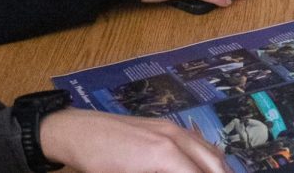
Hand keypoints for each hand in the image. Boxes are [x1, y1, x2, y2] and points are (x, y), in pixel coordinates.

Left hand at [40, 109, 231, 172]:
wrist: (76, 131)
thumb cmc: (97, 162)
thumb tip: (180, 172)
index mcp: (166, 154)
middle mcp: (175, 137)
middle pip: (213, 163)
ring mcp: (170, 128)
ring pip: (208, 149)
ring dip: (218, 167)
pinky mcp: (163, 125)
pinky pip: (195, 140)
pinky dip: (206, 154)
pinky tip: (206, 164)